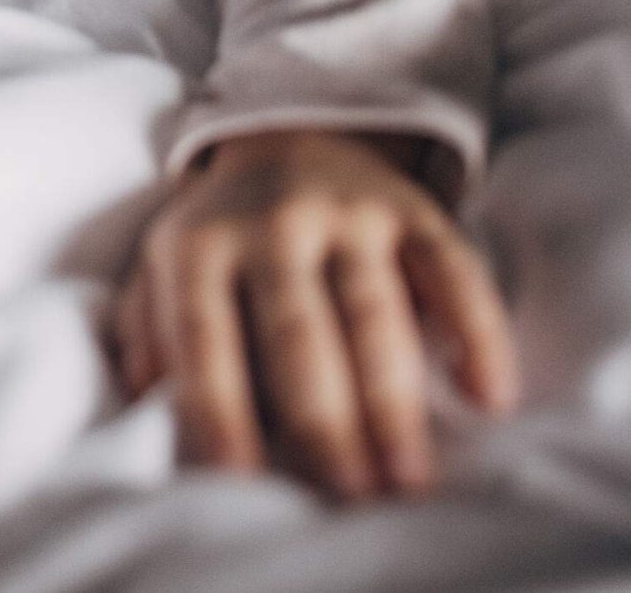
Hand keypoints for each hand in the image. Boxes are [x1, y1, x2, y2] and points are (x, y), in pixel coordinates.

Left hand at [113, 129, 518, 499]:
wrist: (291, 135)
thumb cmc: (220, 232)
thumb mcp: (163, 265)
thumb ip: (149, 329)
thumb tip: (142, 396)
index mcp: (198, 245)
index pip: (204, 336)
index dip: (217, 407)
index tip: (239, 480)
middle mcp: (271, 224)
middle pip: (298, 333)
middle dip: (323, 420)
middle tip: (348, 495)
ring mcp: (347, 213)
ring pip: (374, 312)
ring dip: (394, 399)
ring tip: (408, 476)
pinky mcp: (414, 210)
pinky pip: (453, 270)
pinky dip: (476, 330)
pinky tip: (487, 395)